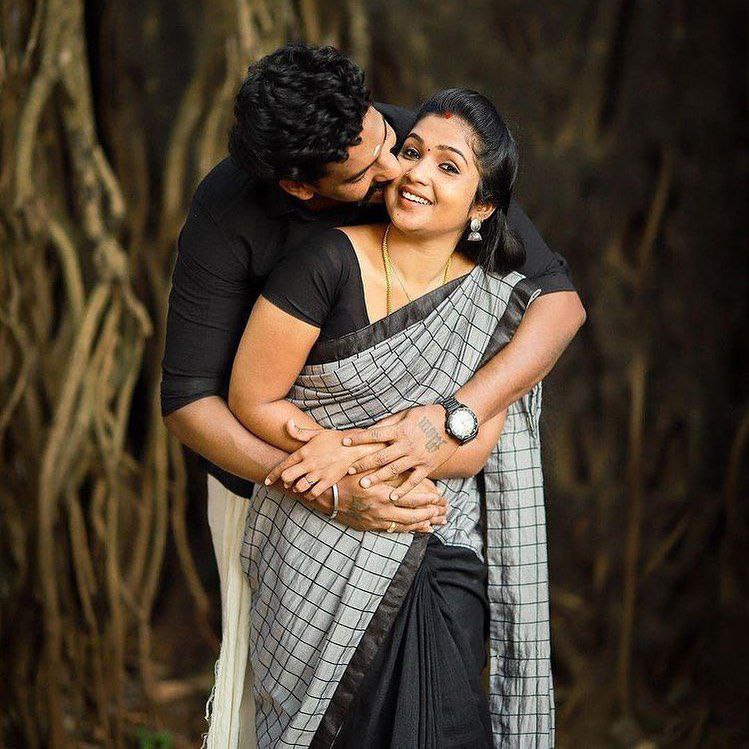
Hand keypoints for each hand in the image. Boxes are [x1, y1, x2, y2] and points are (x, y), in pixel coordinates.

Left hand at [263, 419, 385, 497]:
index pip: (283, 465)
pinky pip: (313, 493)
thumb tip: (287, 423)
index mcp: (304, 452)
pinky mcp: (328, 481)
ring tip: (299, 486)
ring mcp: (318, 473)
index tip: (267, 482)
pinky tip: (310, 491)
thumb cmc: (335, 439)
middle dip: (285, 482)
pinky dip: (309, 495)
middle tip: (287, 482)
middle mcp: (309, 463)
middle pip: (288, 478)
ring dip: (297, 488)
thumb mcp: (316, 433)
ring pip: (299, 487)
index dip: (273, 475)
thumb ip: (299, 432)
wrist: (354, 447)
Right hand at [291, 472, 448, 533]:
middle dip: (430, 513)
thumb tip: (401, 452)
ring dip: (423, 524)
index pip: (411, 496)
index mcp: (381, 492)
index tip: (440, 496)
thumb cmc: (345, 475)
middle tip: (444, 512)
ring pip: (405, 525)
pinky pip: (394, 530)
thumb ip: (383, 460)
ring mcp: (375, 520)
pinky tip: (421, 529)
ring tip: (438, 522)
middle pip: (412, 514)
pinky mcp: (370, 526)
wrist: (324, 494)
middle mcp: (380, 509)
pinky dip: (409, 529)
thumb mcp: (364, 463)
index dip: (427, 498)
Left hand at [341, 405, 460, 501]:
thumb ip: (390, 421)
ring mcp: (417, 457)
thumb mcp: (408, 413)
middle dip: (363, 463)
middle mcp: (406, 445)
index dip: (358, 438)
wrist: (455, 423)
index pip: (374, 434)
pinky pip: (414, 481)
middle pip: (380, 456)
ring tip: (364, 484)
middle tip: (349, 470)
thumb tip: (372, 427)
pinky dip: (403, 489)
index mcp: (400, 430)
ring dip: (378, 478)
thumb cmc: (429, 414)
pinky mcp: (428, 466)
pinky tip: (392, 496)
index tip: (344, 442)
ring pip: (394, 470)